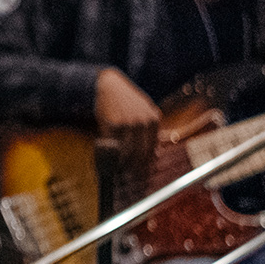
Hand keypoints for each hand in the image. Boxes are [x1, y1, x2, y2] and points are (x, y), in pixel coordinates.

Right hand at [94, 68, 160, 182]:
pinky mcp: (113, 124)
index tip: (143, 175)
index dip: (147, 164)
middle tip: (131, 177)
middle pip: (142, 153)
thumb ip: (150, 130)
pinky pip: (114, 146)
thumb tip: (156, 155)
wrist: (108, 86)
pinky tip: (110, 160)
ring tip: (120, 171)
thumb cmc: (125, 100)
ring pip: (128, 152)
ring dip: (124, 165)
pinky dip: (112, 156)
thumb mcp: (144, 110)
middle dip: (136, 168)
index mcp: (154, 119)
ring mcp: (129, 123)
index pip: (153, 149)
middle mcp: (143, 121)